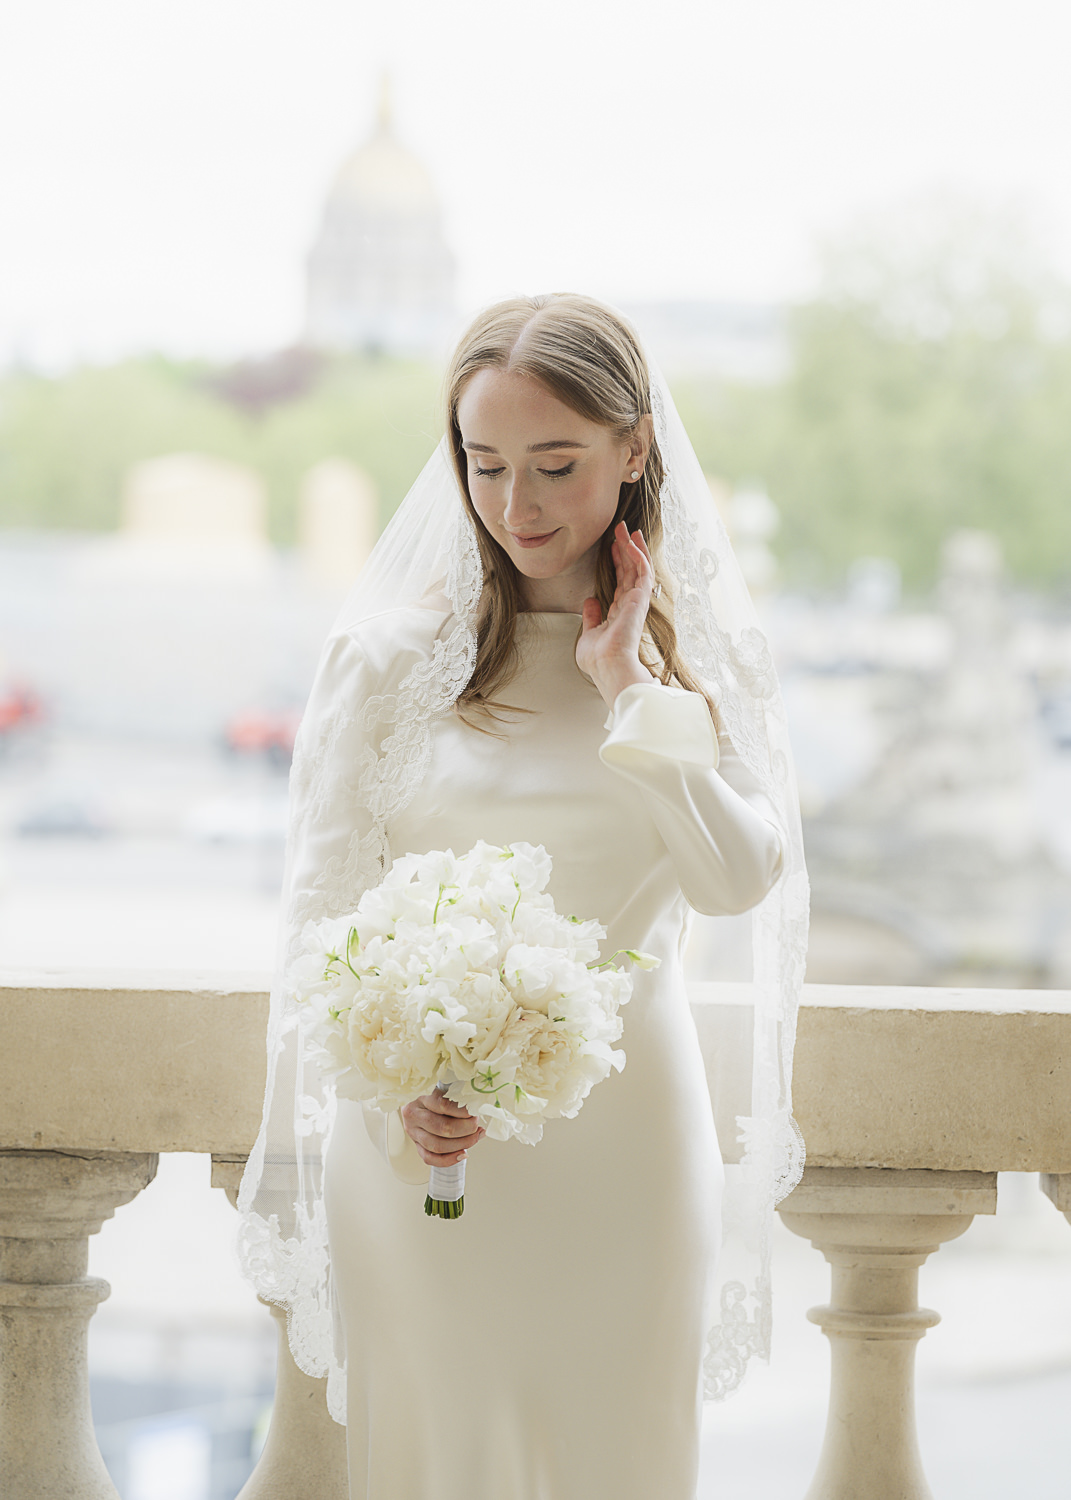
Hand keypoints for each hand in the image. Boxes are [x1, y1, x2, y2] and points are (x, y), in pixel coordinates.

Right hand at [401, 1089, 484, 1167]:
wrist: (417, 1113)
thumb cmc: (434, 1104)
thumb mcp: (443, 1096)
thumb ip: (457, 1103)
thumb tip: (477, 1112)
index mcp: (422, 1101)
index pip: (443, 1105)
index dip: (462, 1111)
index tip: (474, 1112)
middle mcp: (414, 1118)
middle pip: (442, 1127)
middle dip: (465, 1129)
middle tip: (477, 1127)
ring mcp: (414, 1135)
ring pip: (438, 1146)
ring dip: (461, 1144)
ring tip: (475, 1138)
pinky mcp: (417, 1148)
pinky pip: (431, 1159)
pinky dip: (449, 1159)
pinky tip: (463, 1154)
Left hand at [575, 521, 655, 707]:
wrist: (607, 666)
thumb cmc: (599, 659)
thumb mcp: (589, 633)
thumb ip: (592, 616)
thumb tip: (590, 601)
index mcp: (620, 612)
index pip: (621, 581)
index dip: (617, 562)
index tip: (612, 546)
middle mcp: (631, 605)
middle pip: (631, 570)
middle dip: (626, 548)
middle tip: (621, 529)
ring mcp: (637, 602)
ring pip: (639, 567)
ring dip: (634, 547)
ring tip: (628, 529)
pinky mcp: (640, 599)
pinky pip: (642, 572)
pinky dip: (638, 556)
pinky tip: (630, 543)